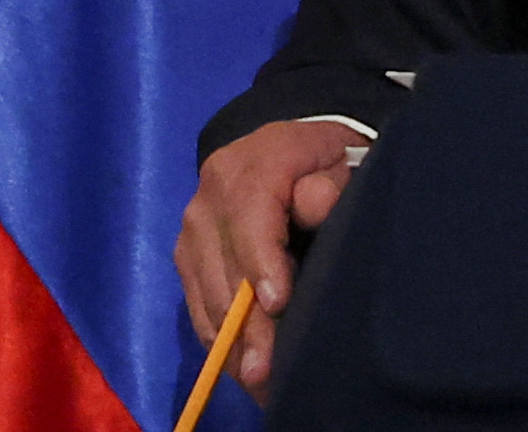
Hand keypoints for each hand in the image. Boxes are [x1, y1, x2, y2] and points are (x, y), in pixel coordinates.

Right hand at [174, 118, 361, 401]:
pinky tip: (238, 363)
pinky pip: (197, 300)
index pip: (251, 218)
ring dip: (229, 340)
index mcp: (251, 166)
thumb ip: (332, 182)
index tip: (278, 303)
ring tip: (257, 379)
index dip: (262, 263)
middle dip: (247, 322)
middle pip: (226, 266)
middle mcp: (210, 197)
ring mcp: (191, 228)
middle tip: (267, 369)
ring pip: (206, 291)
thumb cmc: (325, 159)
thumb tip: (314, 207)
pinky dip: (217, 334)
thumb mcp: (342, 157)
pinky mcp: (185, 254)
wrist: (282, 147)